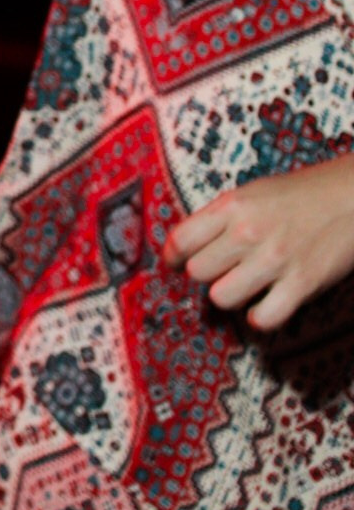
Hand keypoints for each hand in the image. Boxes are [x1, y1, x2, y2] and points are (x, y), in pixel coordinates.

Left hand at [164, 156, 353, 330]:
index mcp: (232, 205)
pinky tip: (267, 304)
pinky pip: (263, 317)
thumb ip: (222, 217)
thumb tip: (189, 247)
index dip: (174, 256)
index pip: (180, 240)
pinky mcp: (301, 283)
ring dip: (231, 295)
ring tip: (245, 286)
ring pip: (222, 297)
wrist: (353, 196)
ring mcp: (275, 259)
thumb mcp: (254, 193)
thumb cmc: (303, 194)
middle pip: (197, 272)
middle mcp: (248, 231)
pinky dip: (261, 316)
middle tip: (222, 271)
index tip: (177, 263)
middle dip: (207, 274)